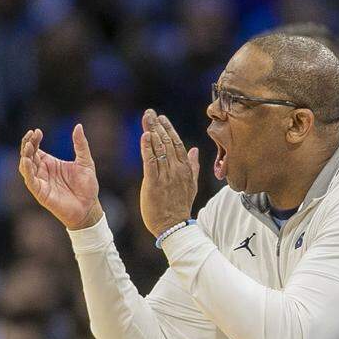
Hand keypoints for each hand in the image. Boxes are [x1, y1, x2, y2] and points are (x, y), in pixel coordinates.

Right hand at [18, 125, 102, 229]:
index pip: (36, 148)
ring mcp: (40, 181)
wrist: (90, 207)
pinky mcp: (40, 192)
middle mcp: (42, 171)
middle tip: (32, 135)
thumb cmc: (87, 186)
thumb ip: (81, 145)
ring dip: (25, 155)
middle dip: (28, 144)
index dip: (34, 139)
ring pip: (25, 166)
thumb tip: (78, 126)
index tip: (37, 131)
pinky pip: (30, 180)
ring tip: (28, 145)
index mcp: (50, 163)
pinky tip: (27, 161)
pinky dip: (26, 170)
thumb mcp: (86, 162)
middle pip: (28, 155)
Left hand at [139, 109, 199, 236]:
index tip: (161, 118)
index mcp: (186, 170)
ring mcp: (166, 176)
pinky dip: (147, 148)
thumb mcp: (191, 185)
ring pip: (159, 149)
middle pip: (167, 142)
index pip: (177, 144)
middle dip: (158, 126)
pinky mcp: (154, 183)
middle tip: (149, 112)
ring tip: (146, 118)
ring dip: (152, 132)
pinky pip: (151, 162)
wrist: (173, 226)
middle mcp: (177, 170)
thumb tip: (194, 149)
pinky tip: (144, 136)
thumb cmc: (179, 206)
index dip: (169, 129)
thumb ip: (193, 166)